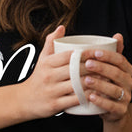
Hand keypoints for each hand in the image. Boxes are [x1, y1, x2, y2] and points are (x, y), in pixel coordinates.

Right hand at [16, 29, 131, 119]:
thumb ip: (51, 42)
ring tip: (105, 79)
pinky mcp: (54, 105)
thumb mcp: (42, 58)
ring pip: (77, 85)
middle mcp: (49, 76)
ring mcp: (52, 91)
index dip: (86, 53)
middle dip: (93, 67)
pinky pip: (74, 100)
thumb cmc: (38, 77)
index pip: (70, 55)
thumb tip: (62, 27)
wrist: (24, 100)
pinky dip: (87, 97)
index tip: (99, 52)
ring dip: (93, 82)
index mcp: (47, 63)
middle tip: (107, 66)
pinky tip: (97, 93)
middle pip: (75, 69)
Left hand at [80, 34, 131, 122]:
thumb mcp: (111, 69)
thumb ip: (113, 53)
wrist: (112, 111)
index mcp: (127, 70)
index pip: (120, 60)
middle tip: (87, 64)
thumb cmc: (107, 84)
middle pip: (117, 74)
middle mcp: (129, 83)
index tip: (94, 52)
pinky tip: (90, 96)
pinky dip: (101, 101)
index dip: (108, 56)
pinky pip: (112, 106)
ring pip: (115, 89)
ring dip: (100, 84)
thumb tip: (118, 35)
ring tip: (86, 80)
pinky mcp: (120, 111)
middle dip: (102, 68)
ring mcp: (126, 97)